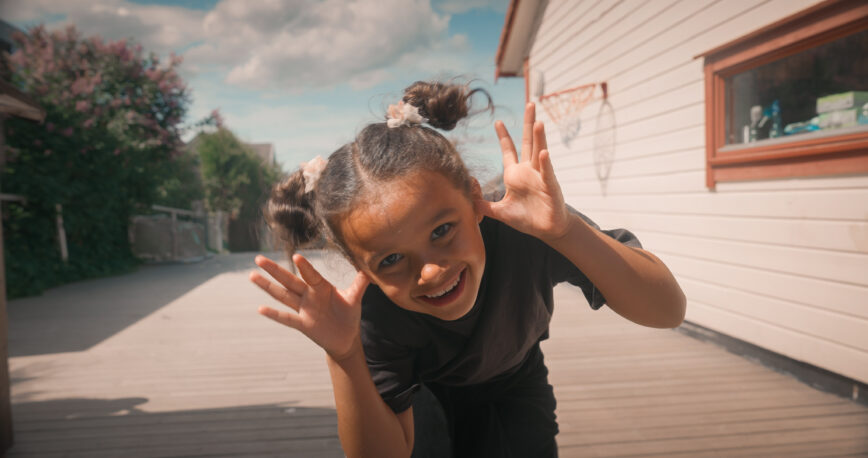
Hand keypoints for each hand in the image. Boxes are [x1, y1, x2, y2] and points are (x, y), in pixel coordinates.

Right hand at [250, 254, 369, 360]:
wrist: (347, 338)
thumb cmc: (349, 315)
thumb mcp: (355, 297)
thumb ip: (360, 281)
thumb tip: (370, 265)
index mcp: (321, 287)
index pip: (311, 275)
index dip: (305, 267)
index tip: (296, 256)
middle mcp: (309, 296)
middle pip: (289, 281)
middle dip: (274, 270)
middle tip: (258, 258)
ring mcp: (303, 309)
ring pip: (283, 296)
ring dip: (268, 287)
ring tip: (252, 276)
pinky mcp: (303, 324)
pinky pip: (287, 319)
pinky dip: (274, 315)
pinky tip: (260, 309)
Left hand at [476, 102, 570, 241]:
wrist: (547, 230)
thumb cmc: (527, 219)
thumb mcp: (500, 212)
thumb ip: (483, 205)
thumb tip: (467, 198)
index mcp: (515, 175)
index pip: (509, 151)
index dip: (504, 137)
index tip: (498, 121)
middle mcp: (529, 171)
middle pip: (528, 142)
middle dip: (528, 123)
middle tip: (530, 104)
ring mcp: (540, 177)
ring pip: (539, 152)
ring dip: (539, 137)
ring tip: (538, 122)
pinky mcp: (550, 187)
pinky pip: (547, 173)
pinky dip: (545, 163)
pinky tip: (543, 153)